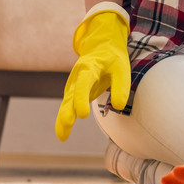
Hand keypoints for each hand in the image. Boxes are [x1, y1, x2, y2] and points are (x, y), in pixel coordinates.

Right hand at [55, 9, 130, 141]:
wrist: (102, 47)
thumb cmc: (113, 59)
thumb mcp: (121, 67)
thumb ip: (121, 86)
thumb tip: (119, 106)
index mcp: (89, 67)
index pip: (83, 83)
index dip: (81, 98)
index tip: (82, 114)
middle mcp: (77, 77)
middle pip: (71, 95)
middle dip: (68, 110)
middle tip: (67, 123)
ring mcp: (74, 85)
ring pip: (67, 103)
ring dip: (63, 118)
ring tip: (62, 136)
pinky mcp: (74, 93)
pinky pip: (68, 106)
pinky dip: (64, 119)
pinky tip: (62, 134)